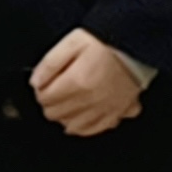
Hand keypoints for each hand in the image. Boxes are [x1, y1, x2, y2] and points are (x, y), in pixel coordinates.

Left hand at [27, 29, 145, 138]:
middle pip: (56, 115)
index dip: (40, 90)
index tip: (44, 84)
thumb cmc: (105, 42)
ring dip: (66, 116)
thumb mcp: (72, 42)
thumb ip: (50, 63)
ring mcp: (106, 109)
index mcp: (78, 81)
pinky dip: (86, 126)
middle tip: (55, 91)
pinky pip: (96, 130)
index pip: (45, 99)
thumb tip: (36, 81)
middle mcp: (92, 100)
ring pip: (74, 127)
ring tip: (68, 102)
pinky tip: (83, 116)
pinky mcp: (119, 112)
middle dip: (51, 104)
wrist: (135, 45)